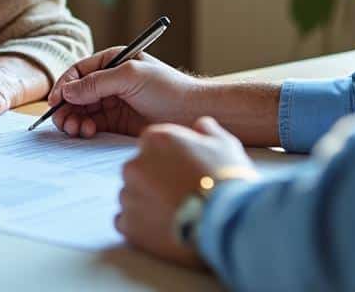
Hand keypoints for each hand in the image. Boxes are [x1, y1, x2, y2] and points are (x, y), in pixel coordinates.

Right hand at [47, 47, 204, 137]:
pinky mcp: (116, 123)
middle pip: (76, 93)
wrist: (191, 113)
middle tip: (65, 122)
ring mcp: (112, 102)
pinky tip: (89, 132)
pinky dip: (85, 129)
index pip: (79, 71)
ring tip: (78, 129)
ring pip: (81, 111)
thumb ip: (97, 82)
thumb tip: (67, 90)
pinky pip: (92, 124)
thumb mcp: (131, 77)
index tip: (56, 102)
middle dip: (67, 107)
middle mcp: (109, 81)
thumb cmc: (167, 88)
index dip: (64, 85)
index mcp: (113, 62)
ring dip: (74, 120)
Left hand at [117, 117, 256, 266]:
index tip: (185, 170)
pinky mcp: (128, 225)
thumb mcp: (225, 145)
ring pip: (132, 196)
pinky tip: (165, 229)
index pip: (152, 144)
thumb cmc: (227, 179)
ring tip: (176, 214)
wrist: (226, 222)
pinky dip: (142, 226)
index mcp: (155, 139)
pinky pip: (128, 222)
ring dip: (148, 203)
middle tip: (181, 194)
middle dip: (156, 180)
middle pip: (139, 170)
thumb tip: (201, 125)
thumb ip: (208, 131)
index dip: (170, 158)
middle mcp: (134, 165)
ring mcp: (129, 196)